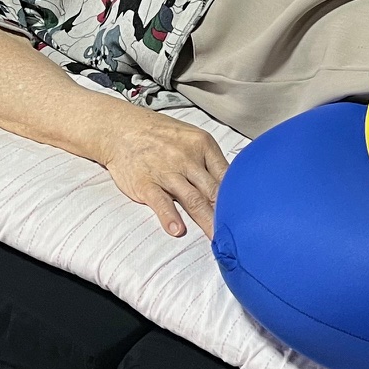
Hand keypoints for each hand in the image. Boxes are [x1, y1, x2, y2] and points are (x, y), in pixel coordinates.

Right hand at [103, 110, 228, 237]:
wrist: (121, 129)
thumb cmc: (160, 135)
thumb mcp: (191, 137)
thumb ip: (210, 160)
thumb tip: (233, 182)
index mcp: (203, 145)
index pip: (227, 175)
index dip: (238, 198)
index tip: (246, 215)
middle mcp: (187, 158)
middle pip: (213, 191)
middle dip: (227, 214)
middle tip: (238, 234)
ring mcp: (166, 172)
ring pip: (192, 200)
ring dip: (206, 221)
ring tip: (217, 240)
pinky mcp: (146, 184)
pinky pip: (160, 202)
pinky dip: (170, 217)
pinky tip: (178, 230)